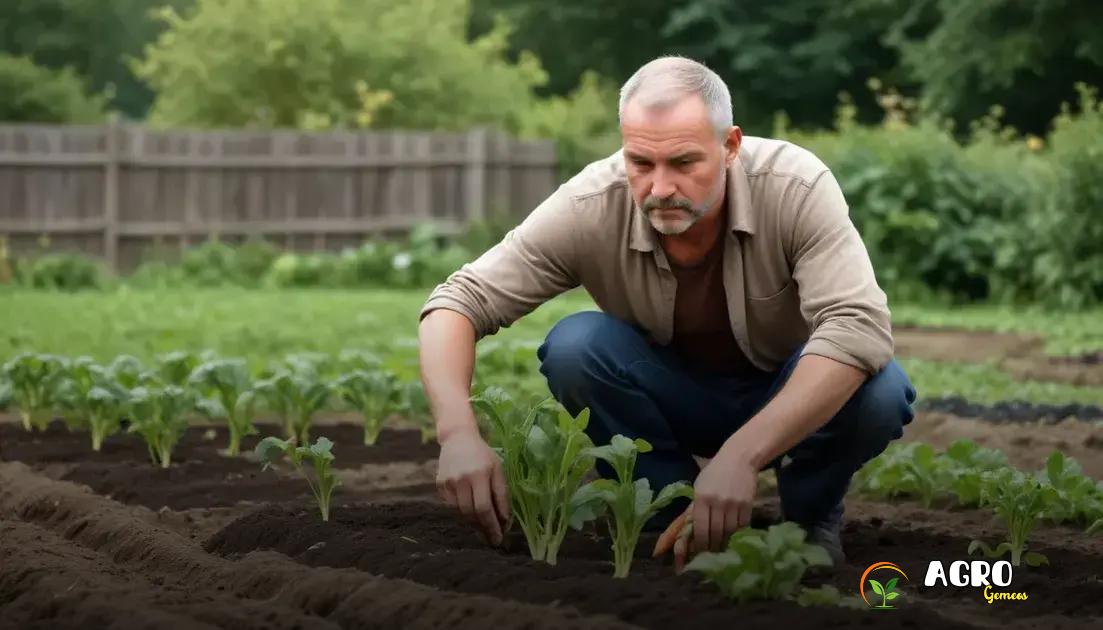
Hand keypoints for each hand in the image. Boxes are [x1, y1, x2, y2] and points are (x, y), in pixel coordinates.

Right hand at [436, 426, 510, 545]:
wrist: (458, 438)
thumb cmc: (483, 455)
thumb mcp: (498, 469)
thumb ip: (502, 494)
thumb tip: (505, 520)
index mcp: (479, 474)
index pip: (484, 508)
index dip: (491, 526)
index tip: (499, 539)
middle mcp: (461, 480)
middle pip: (471, 514)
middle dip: (483, 529)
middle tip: (492, 539)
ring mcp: (448, 483)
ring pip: (460, 513)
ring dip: (473, 524)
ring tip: (484, 529)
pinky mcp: (439, 485)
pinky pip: (451, 507)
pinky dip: (462, 514)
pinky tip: (471, 515)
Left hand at [653, 450, 757, 570]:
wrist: (739, 459)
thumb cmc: (714, 473)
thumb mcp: (699, 487)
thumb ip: (693, 509)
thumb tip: (686, 532)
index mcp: (701, 498)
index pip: (699, 528)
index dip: (700, 543)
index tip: (700, 550)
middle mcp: (717, 502)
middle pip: (715, 533)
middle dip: (712, 546)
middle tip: (711, 551)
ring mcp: (734, 504)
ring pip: (729, 532)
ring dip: (725, 540)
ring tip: (722, 542)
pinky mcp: (748, 505)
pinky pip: (742, 525)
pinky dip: (737, 530)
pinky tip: (734, 528)